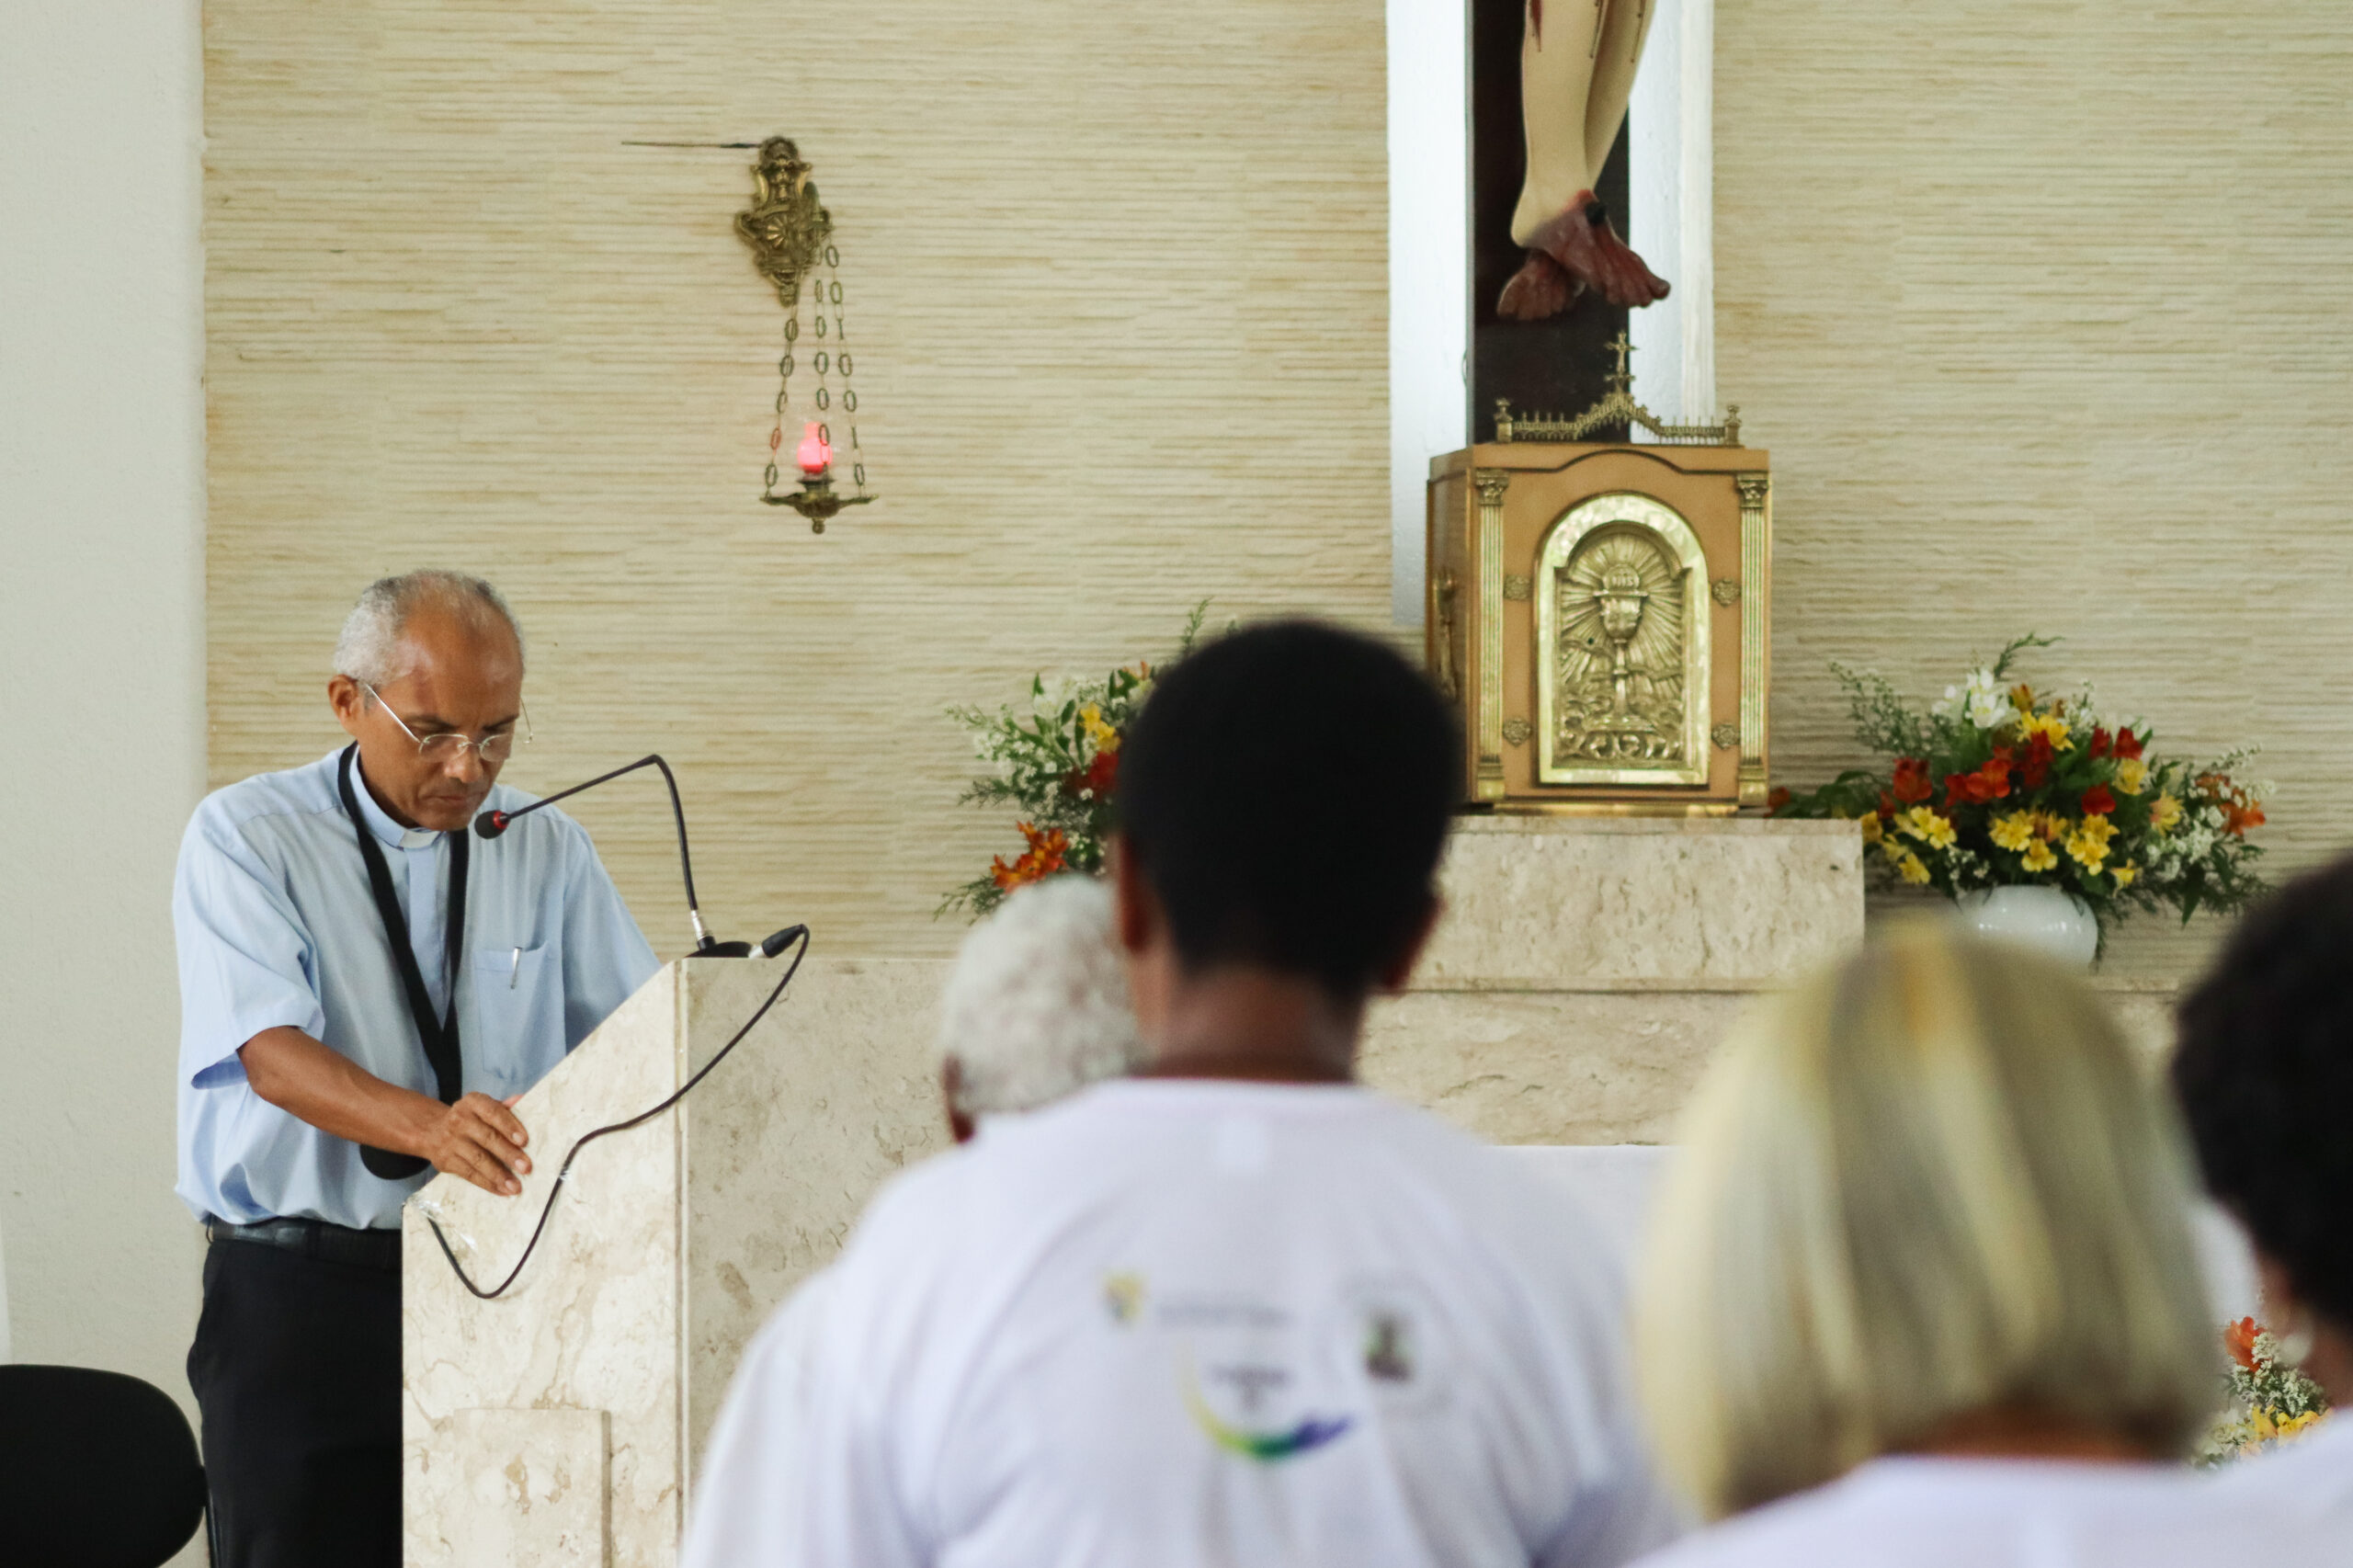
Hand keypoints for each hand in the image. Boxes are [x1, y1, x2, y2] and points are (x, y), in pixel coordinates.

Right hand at [417, 1092, 532, 1196]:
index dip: (509, 1126)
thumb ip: (505, 1107)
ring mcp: (450, 1141)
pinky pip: (468, 1174)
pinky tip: (502, 1191)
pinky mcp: (445, 1161)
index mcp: (473, 1102)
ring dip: (498, 1175)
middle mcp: (459, 1120)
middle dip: (508, 1154)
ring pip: (477, 1160)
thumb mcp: (484, 1107)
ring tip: (516, 1187)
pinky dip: (487, 1184)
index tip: (524, 1141)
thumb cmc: (471, 1118)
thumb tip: (523, 1099)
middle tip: (526, 1167)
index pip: (493, 1112)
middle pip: (487, 1138)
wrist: (432, 1130)